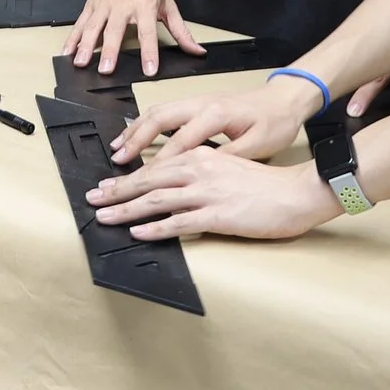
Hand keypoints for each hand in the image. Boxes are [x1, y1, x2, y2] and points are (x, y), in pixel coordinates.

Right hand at [67, 0, 200, 75]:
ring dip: (86, 46)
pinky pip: (81, 22)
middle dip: (109, 51)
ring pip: (93, 27)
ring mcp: (104, 5)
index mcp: (145, 6)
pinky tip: (67, 51)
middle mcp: (123, 6)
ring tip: (80, 63)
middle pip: (115, 31)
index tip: (149, 69)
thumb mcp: (168, 2)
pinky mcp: (91, 4)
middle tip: (106, 69)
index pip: (148, 32)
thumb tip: (195, 50)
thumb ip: (180, 30)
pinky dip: (73, 37)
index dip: (149, 52)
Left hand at [86, 150, 338, 240]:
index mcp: (201, 157)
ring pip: (156, 200)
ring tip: (104, 217)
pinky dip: (155, 227)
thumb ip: (203, 171)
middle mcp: (199, 170)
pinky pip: (179, 222)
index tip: (107, 185)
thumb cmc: (266, 185)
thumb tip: (177, 182)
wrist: (297, 193)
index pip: (156, 167)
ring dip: (126, 209)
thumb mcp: (229, 167)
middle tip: (93, 199)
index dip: (128, 178)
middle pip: (148, 181)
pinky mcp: (217, 215)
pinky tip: (137, 232)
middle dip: (117, 191)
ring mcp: (207, 193)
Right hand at [108, 72, 323, 165]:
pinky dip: (146, 123)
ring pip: (157, 111)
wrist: (286, 99)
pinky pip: (164, 111)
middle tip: (118, 160)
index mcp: (216, 114)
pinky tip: (136, 135)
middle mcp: (202, 103)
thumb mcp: (258, 146)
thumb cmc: (276, 121)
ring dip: (135, 130)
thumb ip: (228, 158)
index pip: (180, 141)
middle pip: (158, 119)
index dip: (160, 161)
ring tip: (118, 147)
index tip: (143, 178)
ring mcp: (197, 101)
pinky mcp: (197, 103)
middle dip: (135, 140)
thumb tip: (203, 174)